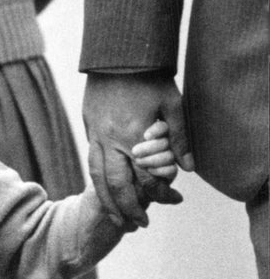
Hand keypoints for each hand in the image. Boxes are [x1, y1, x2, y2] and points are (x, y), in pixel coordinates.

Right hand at [83, 73, 193, 226]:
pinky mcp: (90, 129)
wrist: (117, 53)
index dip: (160, 193)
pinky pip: (91, 163)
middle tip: (138, 225)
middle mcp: (111, 140)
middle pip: (116, 186)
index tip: (171, 201)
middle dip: (128, 208)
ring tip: (118, 219)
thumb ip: (180, 137)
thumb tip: (188, 168)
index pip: (145, 176)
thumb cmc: (149, 76)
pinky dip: (98, 183)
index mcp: (133, 135)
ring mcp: (96, 136)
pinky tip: (106, 192)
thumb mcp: (173, 103)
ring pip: (98, 179)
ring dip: (108, 202)